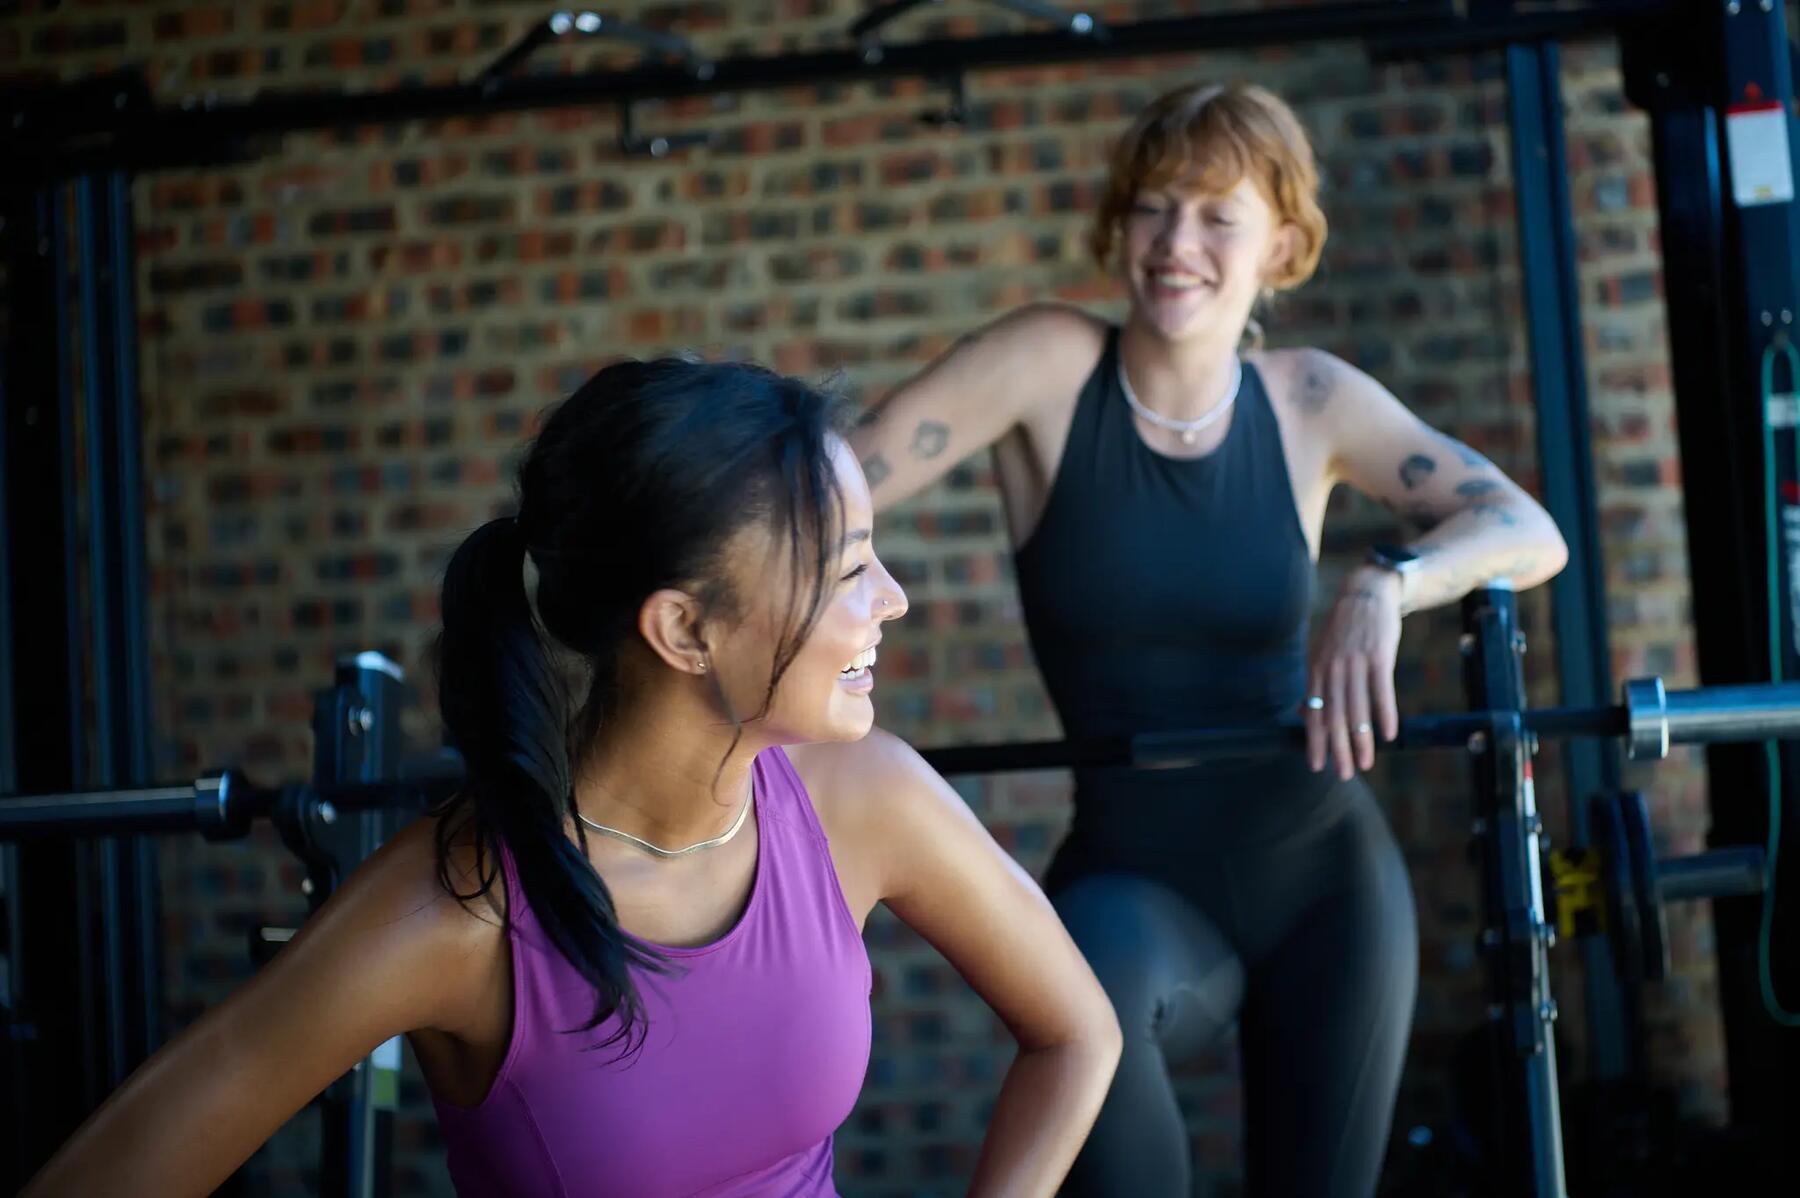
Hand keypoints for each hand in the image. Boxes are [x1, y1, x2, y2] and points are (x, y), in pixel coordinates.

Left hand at [1303, 567, 1402, 778]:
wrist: (1367, 594)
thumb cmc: (1344, 630)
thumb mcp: (1321, 653)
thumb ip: (1316, 684)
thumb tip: (1305, 714)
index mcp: (1315, 670)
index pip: (1313, 713)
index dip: (1315, 741)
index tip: (1317, 766)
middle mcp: (1332, 668)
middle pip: (1334, 716)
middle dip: (1338, 749)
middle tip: (1344, 774)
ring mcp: (1355, 662)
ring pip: (1357, 709)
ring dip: (1361, 740)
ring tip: (1366, 763)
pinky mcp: (1378, 655)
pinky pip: (1381, 691)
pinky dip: (1384, 714)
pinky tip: (1388, 735)